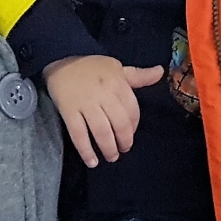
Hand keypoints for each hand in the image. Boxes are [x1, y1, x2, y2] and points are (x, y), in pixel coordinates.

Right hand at [44, 55, 164, 167]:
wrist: (60, 59)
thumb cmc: (92, 67)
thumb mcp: (118, 68)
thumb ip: (139, 75)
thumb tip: (161, 72)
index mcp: (118, 83)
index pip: (132, 111)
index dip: (133, 126)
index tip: (130, 134)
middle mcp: (104, 94)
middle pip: (119, 124)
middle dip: (124, 141)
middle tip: (123, 149)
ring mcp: (85, 103)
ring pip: (101, 131)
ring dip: (109, 148)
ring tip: (111, 156)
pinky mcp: (68, 111)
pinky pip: (79, 134)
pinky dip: (86, 150)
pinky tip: (92, 161)